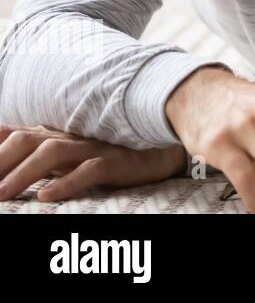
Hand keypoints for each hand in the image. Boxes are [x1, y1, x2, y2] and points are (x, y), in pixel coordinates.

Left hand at [0, 123, 184, 202]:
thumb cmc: (106, 155)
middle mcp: (71, 137)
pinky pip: (90, 170)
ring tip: (2, 194)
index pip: (15, 136)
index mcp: (55, 134)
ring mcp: (94, 148)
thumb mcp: (65, 153)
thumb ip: (34, 149)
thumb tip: (1, 137)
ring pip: (53, 153)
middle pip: (27, 141)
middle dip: (0, 161)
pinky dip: (67, 182)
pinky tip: (47, 196)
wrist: (161, 151)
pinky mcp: (117, 161)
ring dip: (24, 173)